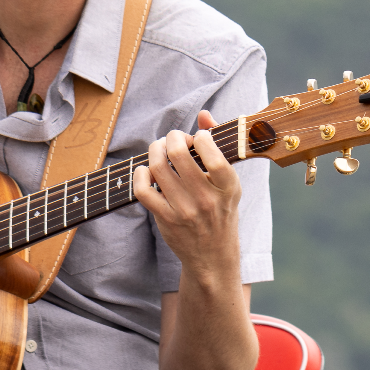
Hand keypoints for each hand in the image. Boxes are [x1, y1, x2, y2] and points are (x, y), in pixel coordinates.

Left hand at [132, 110, 243, 273]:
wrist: (213, 255)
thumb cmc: (221, 211)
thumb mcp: (229, 182)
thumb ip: (218, 145)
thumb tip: (203, 114)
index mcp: (227, 187)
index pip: (213, 155)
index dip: (201, 138)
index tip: (198, 138)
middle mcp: (206, 199)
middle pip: (178, 154)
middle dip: (172, 137)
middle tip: (174, 139)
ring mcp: (184, 210)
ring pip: (157, 167)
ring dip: (155, 150)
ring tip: (160, 149)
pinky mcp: (165, 219)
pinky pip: (143, 190)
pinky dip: (140, 174)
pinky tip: (148, 171)